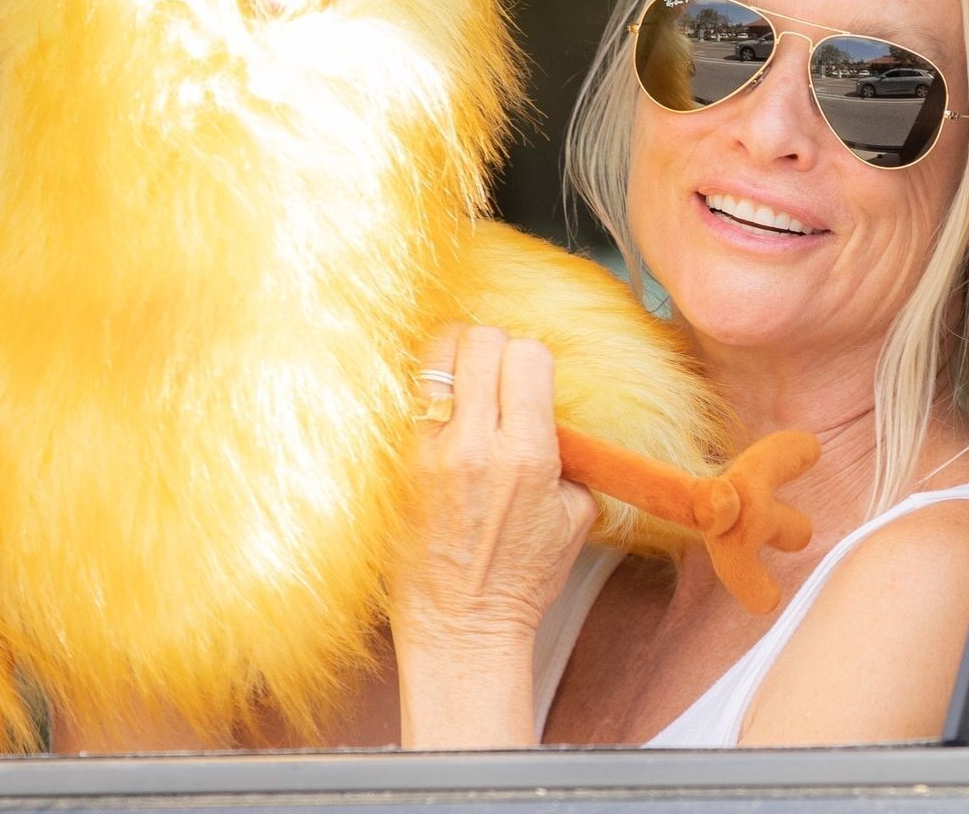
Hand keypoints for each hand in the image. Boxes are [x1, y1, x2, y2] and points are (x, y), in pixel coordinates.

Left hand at [388, 322, 599, 653]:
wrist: (461, 627)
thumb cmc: (521, 579)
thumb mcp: (574, 515)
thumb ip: (565, 452)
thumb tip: (547, 408)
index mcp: (526, 454)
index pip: (527, 355)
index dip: (531, 359)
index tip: (529, 377)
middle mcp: (474, 446)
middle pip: (479, 341)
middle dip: (492, 348)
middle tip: (493, 371)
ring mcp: (426, 453)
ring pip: (434, 357)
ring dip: (452, 359)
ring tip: (459, 380)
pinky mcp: (394, 464)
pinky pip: (405, 398)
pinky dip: (423, 394)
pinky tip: (433, 412)